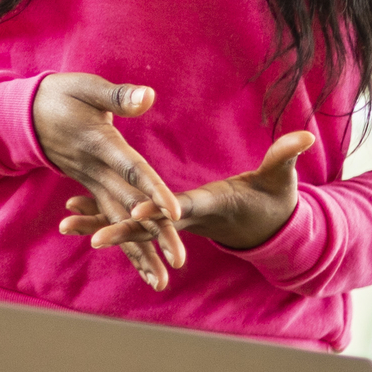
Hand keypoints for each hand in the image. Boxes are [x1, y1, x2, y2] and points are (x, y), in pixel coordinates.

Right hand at [28, 73, 182, 290]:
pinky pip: (110, 221)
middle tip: (178, 261)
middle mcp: (96, 172)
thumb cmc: (60, 96)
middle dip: (155, 235)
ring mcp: (92, 184)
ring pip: (118, 223)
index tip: (175, 213)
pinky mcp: (92, 189)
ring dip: (140, 253)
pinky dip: (125, 245)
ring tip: (160, 283)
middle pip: (130, 207)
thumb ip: (119, 96)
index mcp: (101, 146)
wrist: (23, 116)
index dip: (153, 190)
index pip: (132, 171)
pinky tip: (143, 268)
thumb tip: (149, 97)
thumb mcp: (86, 88)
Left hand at [62, 129, 314, 257]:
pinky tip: (81, 214)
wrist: (271, 227)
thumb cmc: (276, 202)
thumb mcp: (282, 178)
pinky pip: (134, 222)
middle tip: (85, 235)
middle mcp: (186, 219)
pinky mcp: (169, 219)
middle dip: (117, 229)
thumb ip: (287, 156)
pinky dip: (108, 218)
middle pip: (147, 226)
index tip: (135, 211)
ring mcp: (176, 222)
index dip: (158, 210)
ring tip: (66, 225)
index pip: (179, 210)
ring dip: (101, 225)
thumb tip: (304, 136)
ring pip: (134, 227)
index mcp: (208, 205)